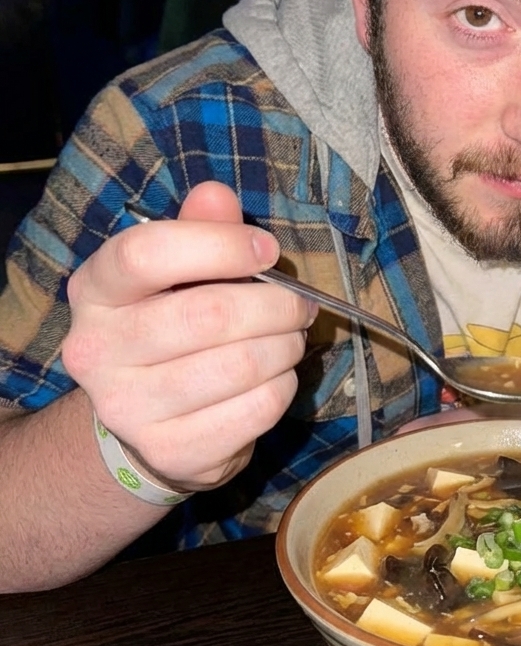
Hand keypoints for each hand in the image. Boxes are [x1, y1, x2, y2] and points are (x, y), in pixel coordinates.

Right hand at [61, 182, 316, 491]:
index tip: (267, 250)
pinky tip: (277, 376)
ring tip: (291, 338)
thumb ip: (200, 230)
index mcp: (95, 291)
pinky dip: (284, 387)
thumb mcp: (180, 270)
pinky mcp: (171, 451)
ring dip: (287, 346)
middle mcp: (96, 351)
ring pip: (240, 365)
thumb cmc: (174, 322)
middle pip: (208, 314)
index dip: (220, 245)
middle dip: (276, 304)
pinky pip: (257, 409)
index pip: (147, 253)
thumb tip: (215, 194)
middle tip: (300, 304)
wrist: (149, 419)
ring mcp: (128, 409)